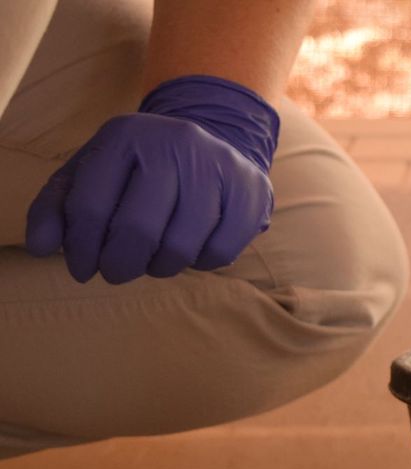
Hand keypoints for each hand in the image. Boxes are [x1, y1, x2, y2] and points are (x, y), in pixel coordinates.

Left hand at [25, 75, 278, 284]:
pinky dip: (202, 263)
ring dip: (161, 267)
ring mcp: (218, 166)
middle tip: (117, 274)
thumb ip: (57, 207)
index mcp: (124, 136)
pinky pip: (221, 251)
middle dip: (121, 265)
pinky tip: (193, 251)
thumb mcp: (93, 173)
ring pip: (181, 245)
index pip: (91, 206)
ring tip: (154, 262)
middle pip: (138, 229)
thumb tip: (43, 248)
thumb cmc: (141, 168)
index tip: (83, 270)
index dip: (81, 250)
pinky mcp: (252, 191)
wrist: (213, 138)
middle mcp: (173, 143)